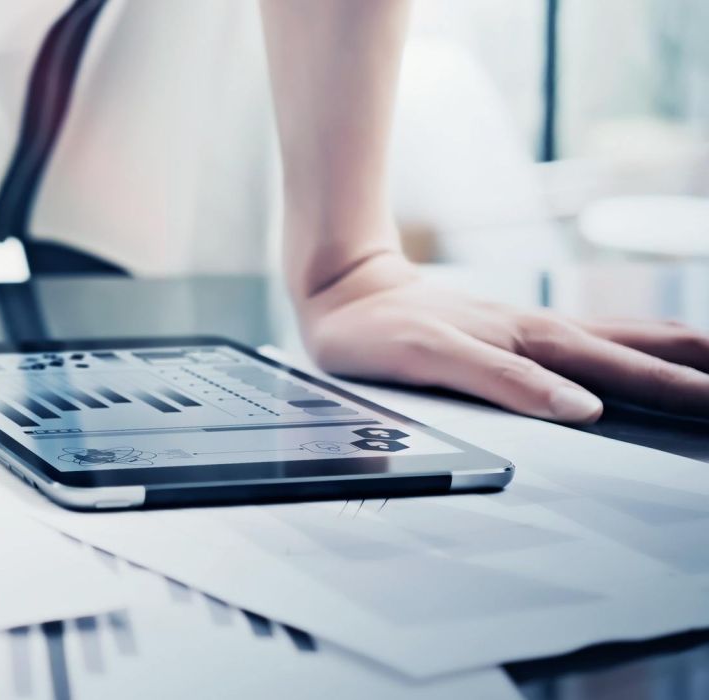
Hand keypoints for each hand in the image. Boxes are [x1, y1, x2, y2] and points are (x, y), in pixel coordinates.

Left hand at [299, 256, 708, 422]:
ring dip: (688, 355)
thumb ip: (505, 382)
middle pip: (650, 350)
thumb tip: (582, 409)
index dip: (688, 390)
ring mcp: (538, 328)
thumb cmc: (377, 331)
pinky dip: (646, 347)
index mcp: (536, 343)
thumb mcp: (431, 358)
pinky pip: (601, 337)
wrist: (344, 292)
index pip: (633, 371)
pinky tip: (659, 356)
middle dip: (707, 373)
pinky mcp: (522, 330)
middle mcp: (547, 332)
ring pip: (632, 338)